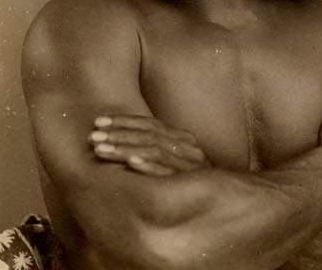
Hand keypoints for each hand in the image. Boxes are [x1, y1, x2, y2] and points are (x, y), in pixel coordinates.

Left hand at [88, 114, 211, 175]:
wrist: (228, 200)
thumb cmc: (194, 183)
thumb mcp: (176, 161)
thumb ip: (156, 149)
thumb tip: (120, 145)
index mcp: (181, 138)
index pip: (149, 123)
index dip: (122, 121)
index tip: (98, 121)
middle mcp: (187, 146)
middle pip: (149, 134)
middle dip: (117, 134)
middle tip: (92, 136)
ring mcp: (190, 163)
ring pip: (154, 150)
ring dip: (125, 148)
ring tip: (102, 150)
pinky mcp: (192, 181)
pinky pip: (169, 172)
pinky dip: (150, 165)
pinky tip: (132, 163)